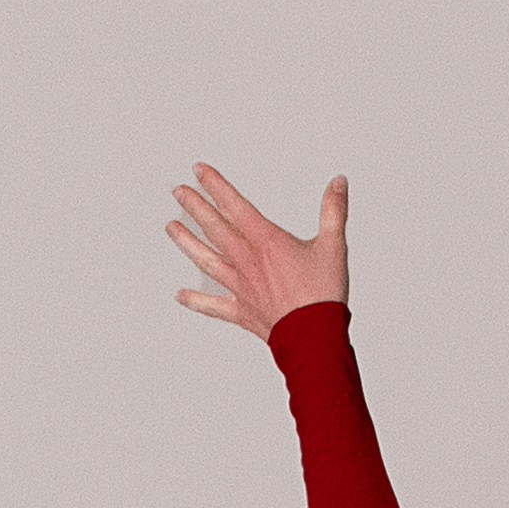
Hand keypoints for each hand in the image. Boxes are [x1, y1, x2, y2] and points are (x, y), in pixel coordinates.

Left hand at [168, 160, 347, 335]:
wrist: (313, 336)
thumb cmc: (321, 294)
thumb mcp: (333, 245)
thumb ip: (333, 210)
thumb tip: (337, 184)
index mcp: (267, 242)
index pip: (235, 205)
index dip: (215, 185)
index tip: (199, 171)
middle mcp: (247, 261)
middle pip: (214, 228)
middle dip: (195, 207)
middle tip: (179, 192)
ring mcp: (241, 286)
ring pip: (207, 259)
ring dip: (187, 242)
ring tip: (171, 228)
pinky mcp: (241, 311)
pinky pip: (213, 306)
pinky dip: (196, 301)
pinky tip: (180, 296)